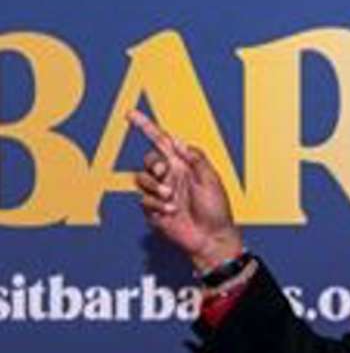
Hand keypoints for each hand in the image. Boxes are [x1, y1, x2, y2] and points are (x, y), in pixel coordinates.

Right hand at [127, 110, 242, 270]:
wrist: (211, 238)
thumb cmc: (217, 211)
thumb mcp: (212, 180)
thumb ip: (196, 159)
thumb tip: (177, 141)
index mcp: (184, 166)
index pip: (161, 143)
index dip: (146, 127)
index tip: (130, 114)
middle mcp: (170, 177)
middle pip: (149, 160)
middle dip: (154, 165)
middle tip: (166, 175)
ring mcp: (160, 193)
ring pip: (141, 178)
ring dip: (155, 187)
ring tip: (172, 198)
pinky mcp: (153, 210)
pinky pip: (143, 200)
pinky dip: (156, 205)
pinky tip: (171, 212)